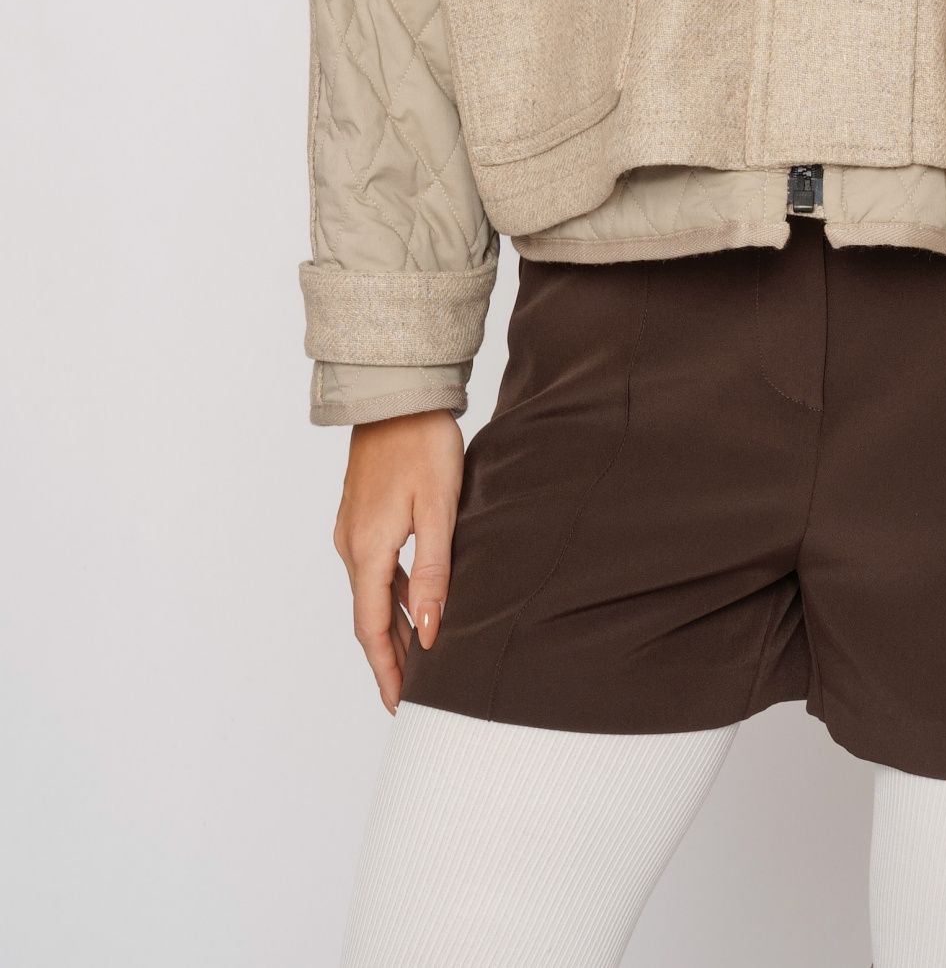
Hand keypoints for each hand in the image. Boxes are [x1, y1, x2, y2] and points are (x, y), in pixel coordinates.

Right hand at [332, 409, 464, 711]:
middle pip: (370, 616)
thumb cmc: (423, 444)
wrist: (397, 394)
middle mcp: (351, 545)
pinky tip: (417, 605)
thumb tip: (432, 632)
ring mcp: (353, 529)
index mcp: (368, 549)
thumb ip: (434, 572)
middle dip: (392, 657)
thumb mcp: (438, 509)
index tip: (399, 705)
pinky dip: (395, 596)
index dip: (387, 670)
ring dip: (396, 627)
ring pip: (374, 594)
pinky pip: (376, 570)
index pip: (372, 628)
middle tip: (416, 695)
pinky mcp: (362, 516)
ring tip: (423, 659)